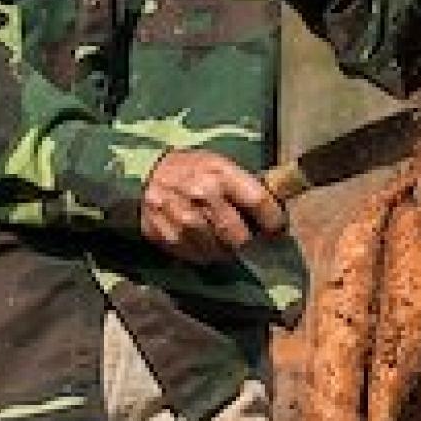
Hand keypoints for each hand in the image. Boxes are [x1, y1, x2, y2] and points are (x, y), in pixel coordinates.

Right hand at [140, 150, 286, 263]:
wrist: (142, 175)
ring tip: (225, 240)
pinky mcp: (171, 238)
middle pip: (241, 237)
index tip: (277, 229)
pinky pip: (200, 257)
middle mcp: (204, 197)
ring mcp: (185, 221)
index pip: (259, 203)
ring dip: (228, 250)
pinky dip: (207, 254)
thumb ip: (244, 183)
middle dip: (250, 242)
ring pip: (221, 252)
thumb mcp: (217, 163)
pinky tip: (204, 241)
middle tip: (251, 240)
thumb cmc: (188, 168)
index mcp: (220, 174)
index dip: (274, 221)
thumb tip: (276, 204)